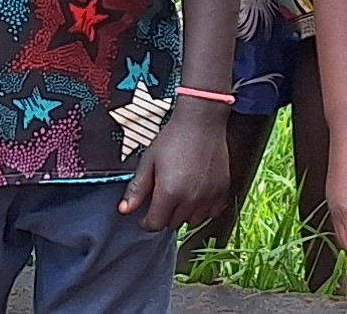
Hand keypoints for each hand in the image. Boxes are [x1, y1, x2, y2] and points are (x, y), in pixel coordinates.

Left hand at [119, 99, 230, 230]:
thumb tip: (124, 210)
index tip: (145, 213)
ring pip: (192, 220)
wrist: (201, 122)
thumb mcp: (149, 161)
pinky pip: (211, 213)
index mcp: (169, 193)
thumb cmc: (173, 138)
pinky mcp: (222, 191)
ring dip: (183, 213)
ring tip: (180, 193)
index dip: (147, 221)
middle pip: (173, 224)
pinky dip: (203, 208)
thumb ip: (137, 189)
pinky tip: (197, 193)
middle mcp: (190, 199)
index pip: (155, 224)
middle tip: (162, 196)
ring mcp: (209, 196)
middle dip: (164, 215)